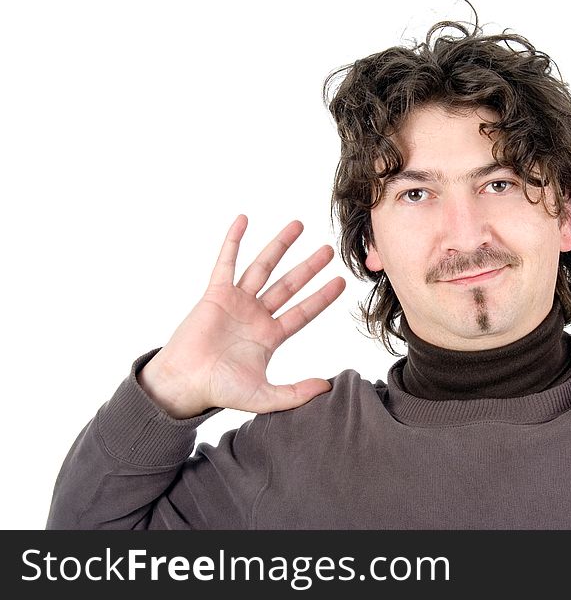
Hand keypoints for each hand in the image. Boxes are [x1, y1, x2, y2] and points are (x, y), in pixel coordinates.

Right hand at [138, 216, 345, 417]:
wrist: (184, 384)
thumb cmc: (220, 390)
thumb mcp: (265, 396)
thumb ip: (295, 393)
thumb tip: (326, 388)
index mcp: (270, 336)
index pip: (303, 312)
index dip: (322, 297)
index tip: (340, 282)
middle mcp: (256, 315)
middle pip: (289, 285)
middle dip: (309, 267)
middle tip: (328, 250)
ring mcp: (236, 302)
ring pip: (263, 268)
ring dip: (280, 246)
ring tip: (298, 226)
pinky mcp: (215, 294)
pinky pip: (226, 263)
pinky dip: (233, 241)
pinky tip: (244, 220)